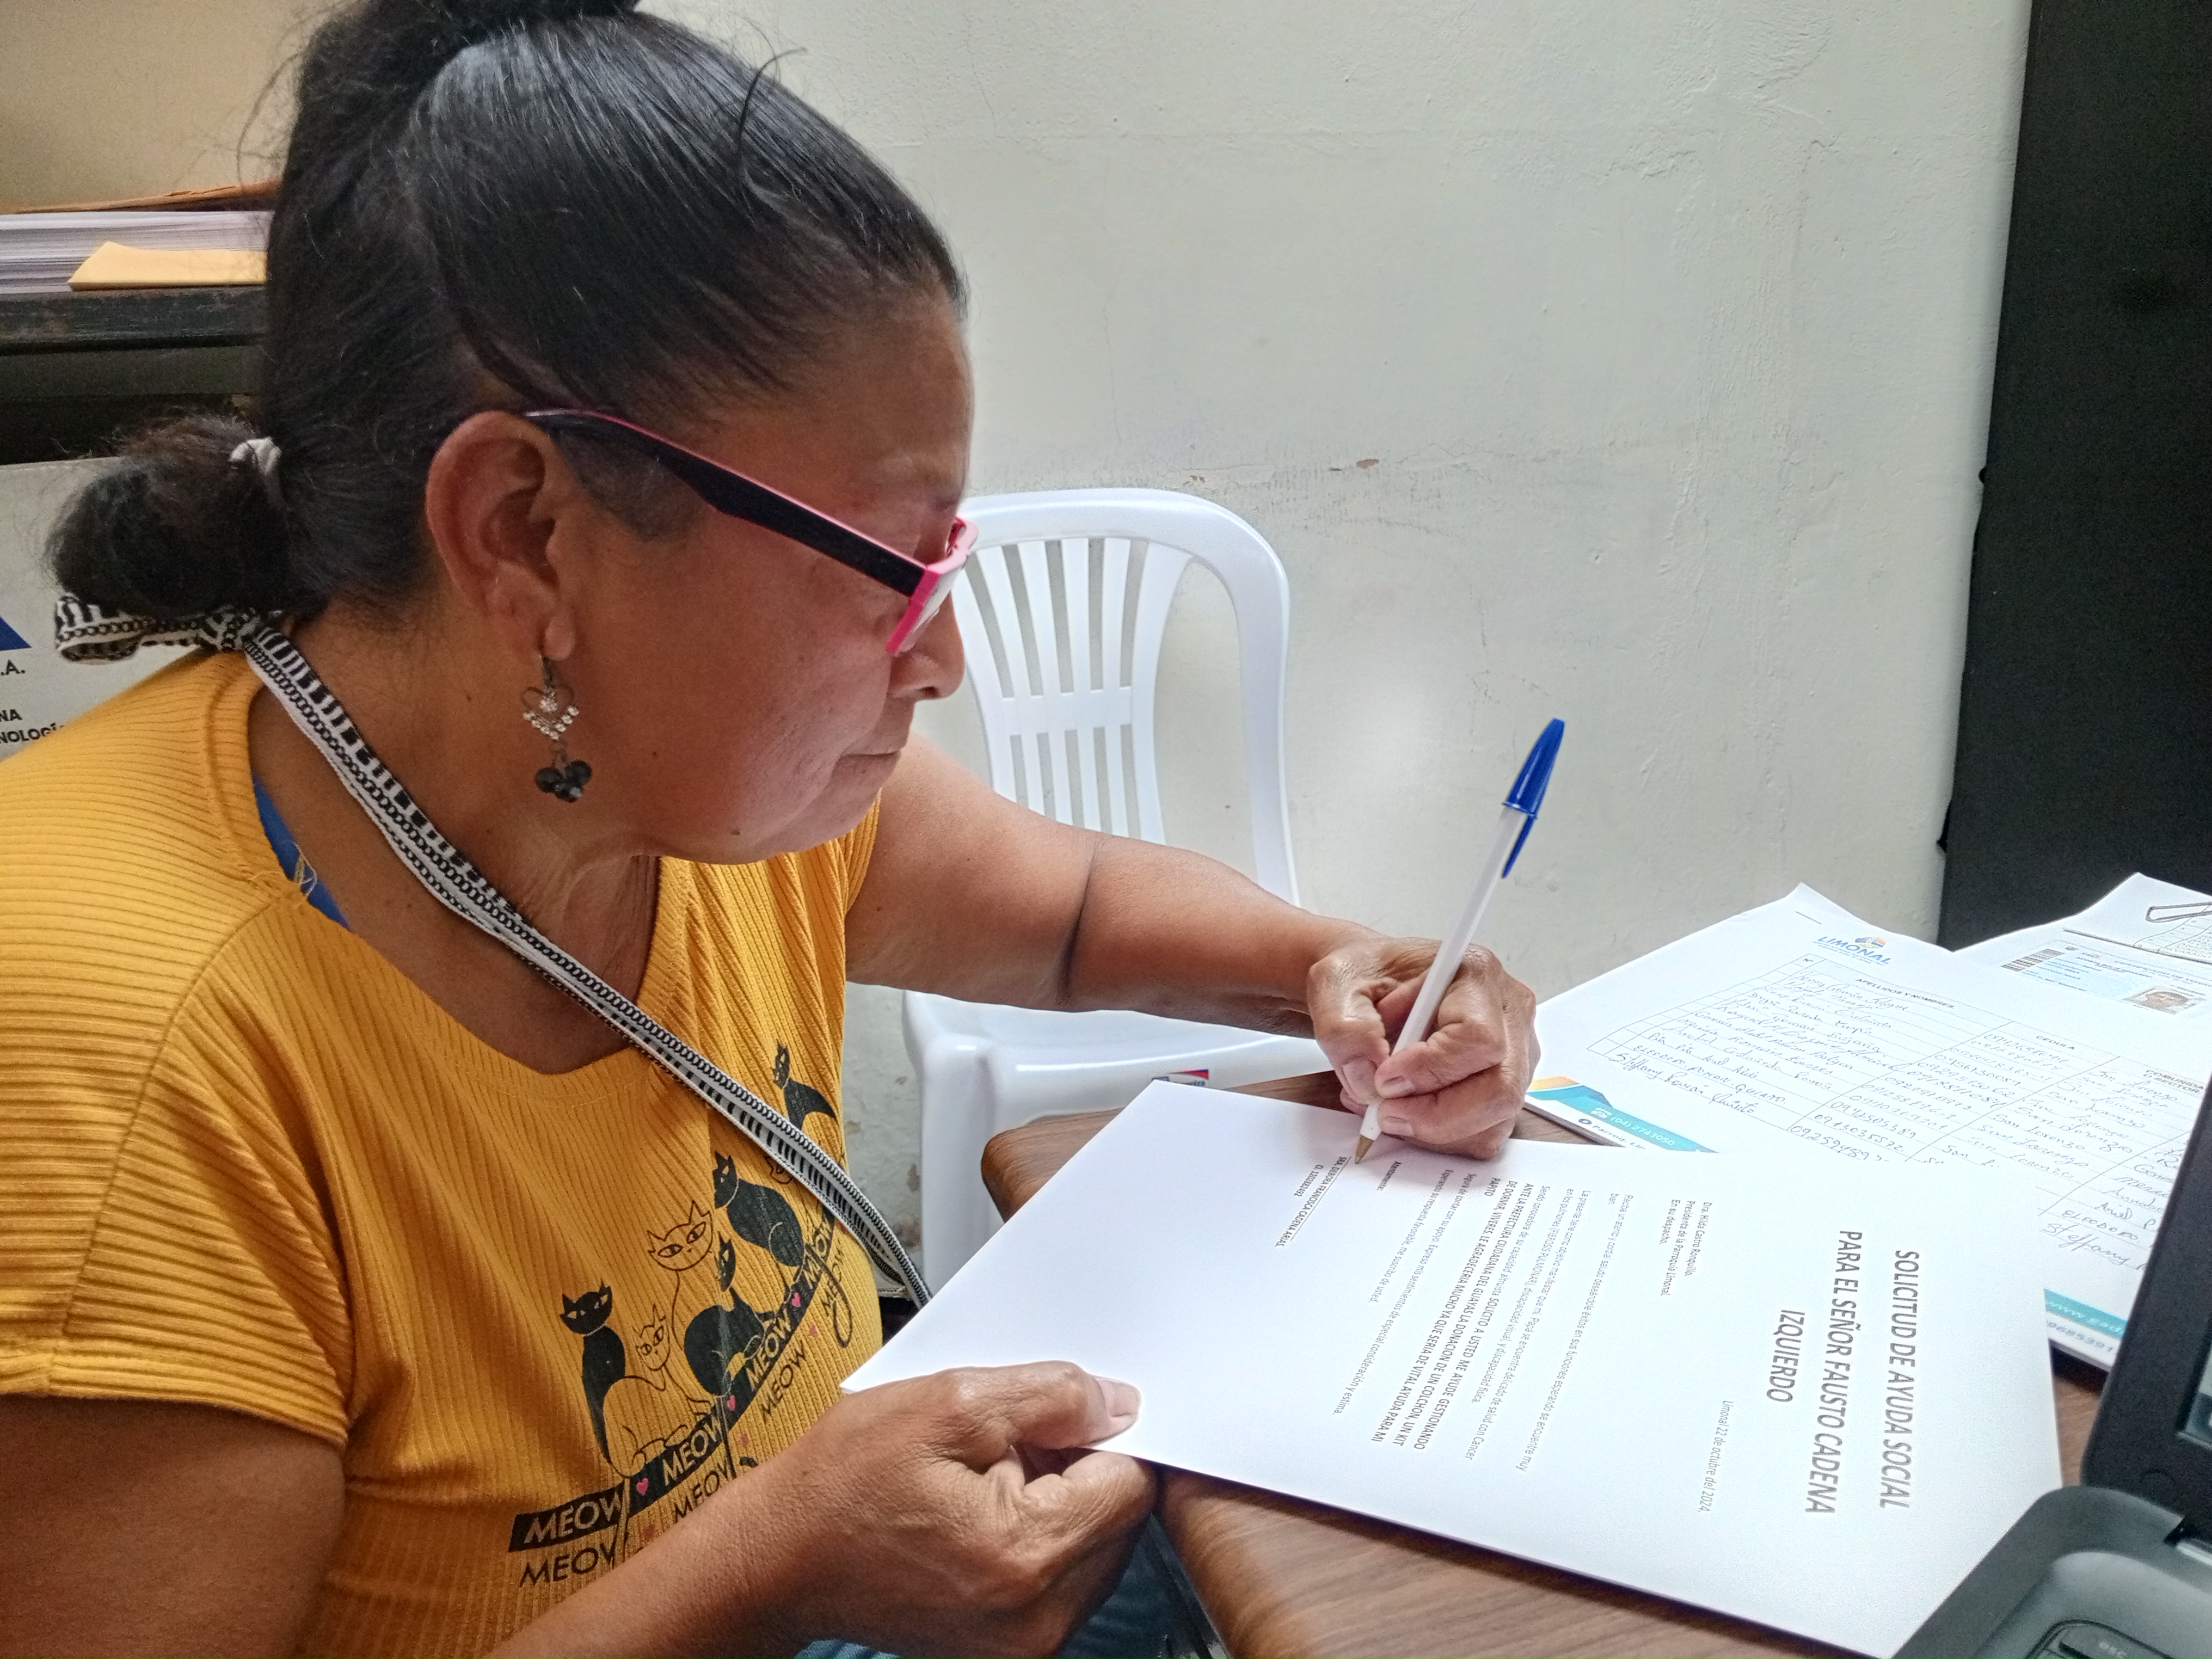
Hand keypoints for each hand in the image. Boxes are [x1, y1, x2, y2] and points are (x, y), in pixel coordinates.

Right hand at [739, 1362, 1155, 1658]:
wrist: (778, 1559)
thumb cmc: (840, 1483)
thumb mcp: (944, 1403)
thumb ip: (1048, 1397)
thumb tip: (1118, 1403)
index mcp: (1026, 1555)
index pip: (1131, 1482)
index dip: (1099, 1433)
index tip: (1052, 1416)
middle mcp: (1037, 1618)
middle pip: (1120, 1520)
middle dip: (1077, 1469)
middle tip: (1003, 1445)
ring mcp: (1024, 1643)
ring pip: (1095, 1548)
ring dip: (1058, 1503)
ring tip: (983, 1478)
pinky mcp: (1010, 1648)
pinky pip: (1062, 1578)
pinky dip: (1036, 1536)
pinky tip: (979, 1510)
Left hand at [1308, 932, 1538, 1157]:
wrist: (1369, 989)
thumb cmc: (1364, 980)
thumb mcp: (1335, 985)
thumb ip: (1346, 1027)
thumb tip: (1368, 1076)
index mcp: (1476, 973)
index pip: (1478, 1037)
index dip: (1431, 1069)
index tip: (1384, 1079)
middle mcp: (1508, 1014)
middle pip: (1500, 1088)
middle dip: (1436, 1115)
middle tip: (1383, 1112)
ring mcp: (1514, 1054)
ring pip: (1495, 1119)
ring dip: (1434, 1129)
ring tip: (1383, 1107)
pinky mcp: (1503, 1086)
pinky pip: (1484, 1133)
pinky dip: (1440, 1137)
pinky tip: (1405, 1111)